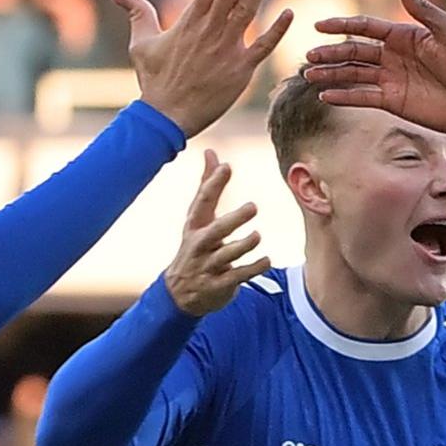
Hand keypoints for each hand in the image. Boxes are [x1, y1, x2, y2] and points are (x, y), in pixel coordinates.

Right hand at [114, 0, 295, 134]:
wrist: (166, 116)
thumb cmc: (154, 81)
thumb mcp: (140, 44)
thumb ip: (137, 14)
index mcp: (190, 20)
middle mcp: (211, 30)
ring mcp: (227, 49)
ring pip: (249, 9)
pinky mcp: (241, 70)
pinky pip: (263, 47)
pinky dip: (277, 31)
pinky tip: (290, 12)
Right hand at [166, 151, 268, 315]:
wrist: (179, 293)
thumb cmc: (195, 245)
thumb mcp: (197, 218)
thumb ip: (207, 186)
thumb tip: (212, 152)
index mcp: (194, 226)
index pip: (201, 202)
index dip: (213, 184)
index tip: (226, 166)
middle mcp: (200, 245)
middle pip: (215, 231)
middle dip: (233, 219)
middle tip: (253, 207)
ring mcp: (208, 266)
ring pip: (227, 254)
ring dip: (244, 245)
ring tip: (256, 236)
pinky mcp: (219, 284)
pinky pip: (238, 275)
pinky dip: (253, 268)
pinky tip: (266, 260)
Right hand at [299, 0, 445, 134]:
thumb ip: (423, 10)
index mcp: (403, 36)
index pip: (365, 28)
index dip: (341, 26)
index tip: (318, 25)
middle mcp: (393, 56)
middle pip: (354, 51)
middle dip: (331, 53)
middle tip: (308, 56)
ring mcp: (391, 79)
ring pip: (354, 74)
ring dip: (331, 75)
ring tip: (309, 76)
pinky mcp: (393, 102)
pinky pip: (363, 97)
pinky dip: (344, 97)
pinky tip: (326, 97)